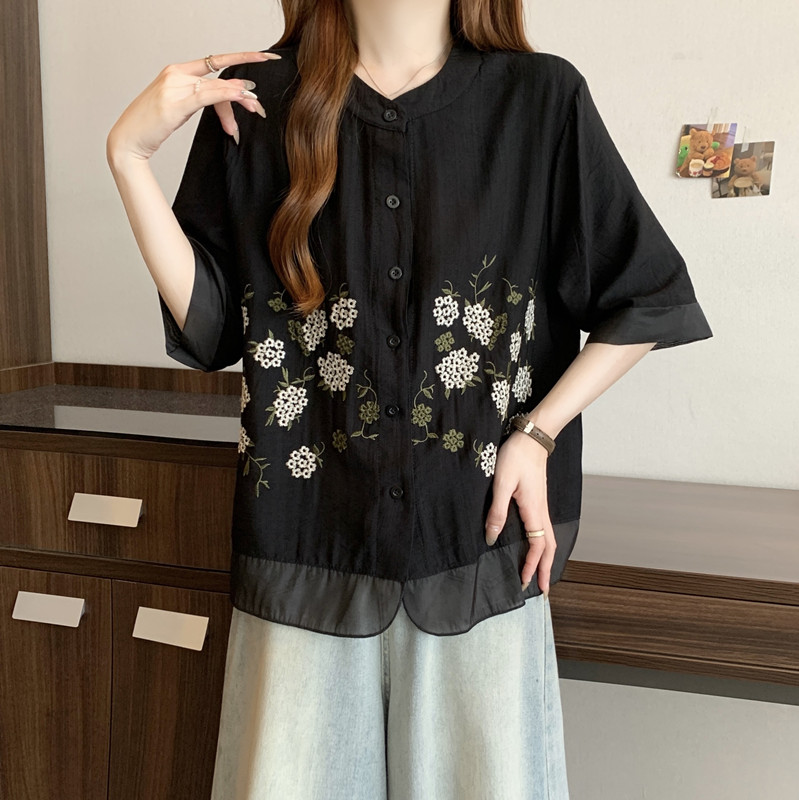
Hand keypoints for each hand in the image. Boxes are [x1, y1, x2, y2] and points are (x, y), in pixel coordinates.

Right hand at [106, 51, 281, 162]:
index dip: (241, 57)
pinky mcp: (175, 102)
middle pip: (219, 77)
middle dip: (242, 91)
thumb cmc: (151, 127)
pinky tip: (242, 97)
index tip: (263, 56)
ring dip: (240, 98)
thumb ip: (201, 100)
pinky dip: (227, 95)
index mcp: (175, 72)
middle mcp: (175, 74)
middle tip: (259, 107)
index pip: (214, 61)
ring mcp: (174, 86)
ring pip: (216, 87)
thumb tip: (228, 100)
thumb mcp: (180, 110)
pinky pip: (208, 95)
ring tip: (256, 109)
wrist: (127, 140)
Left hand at [484, 430, 555, 595]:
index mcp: (533, 511)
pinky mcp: (538, 501)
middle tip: (541, 589)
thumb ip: (497, 511)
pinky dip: (544, 545)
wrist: (532, 438)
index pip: (537, 547)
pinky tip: (537, 548)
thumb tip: (491, 537)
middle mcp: (541, 512)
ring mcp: (541, 506)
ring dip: (545, 558)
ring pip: (549, 539)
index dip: (531, 566)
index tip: (525, 582)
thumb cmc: (515, 457)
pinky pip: (544, 530)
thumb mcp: (501, 483)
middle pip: (548, 548)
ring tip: (541, 574)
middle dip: (545, 569)